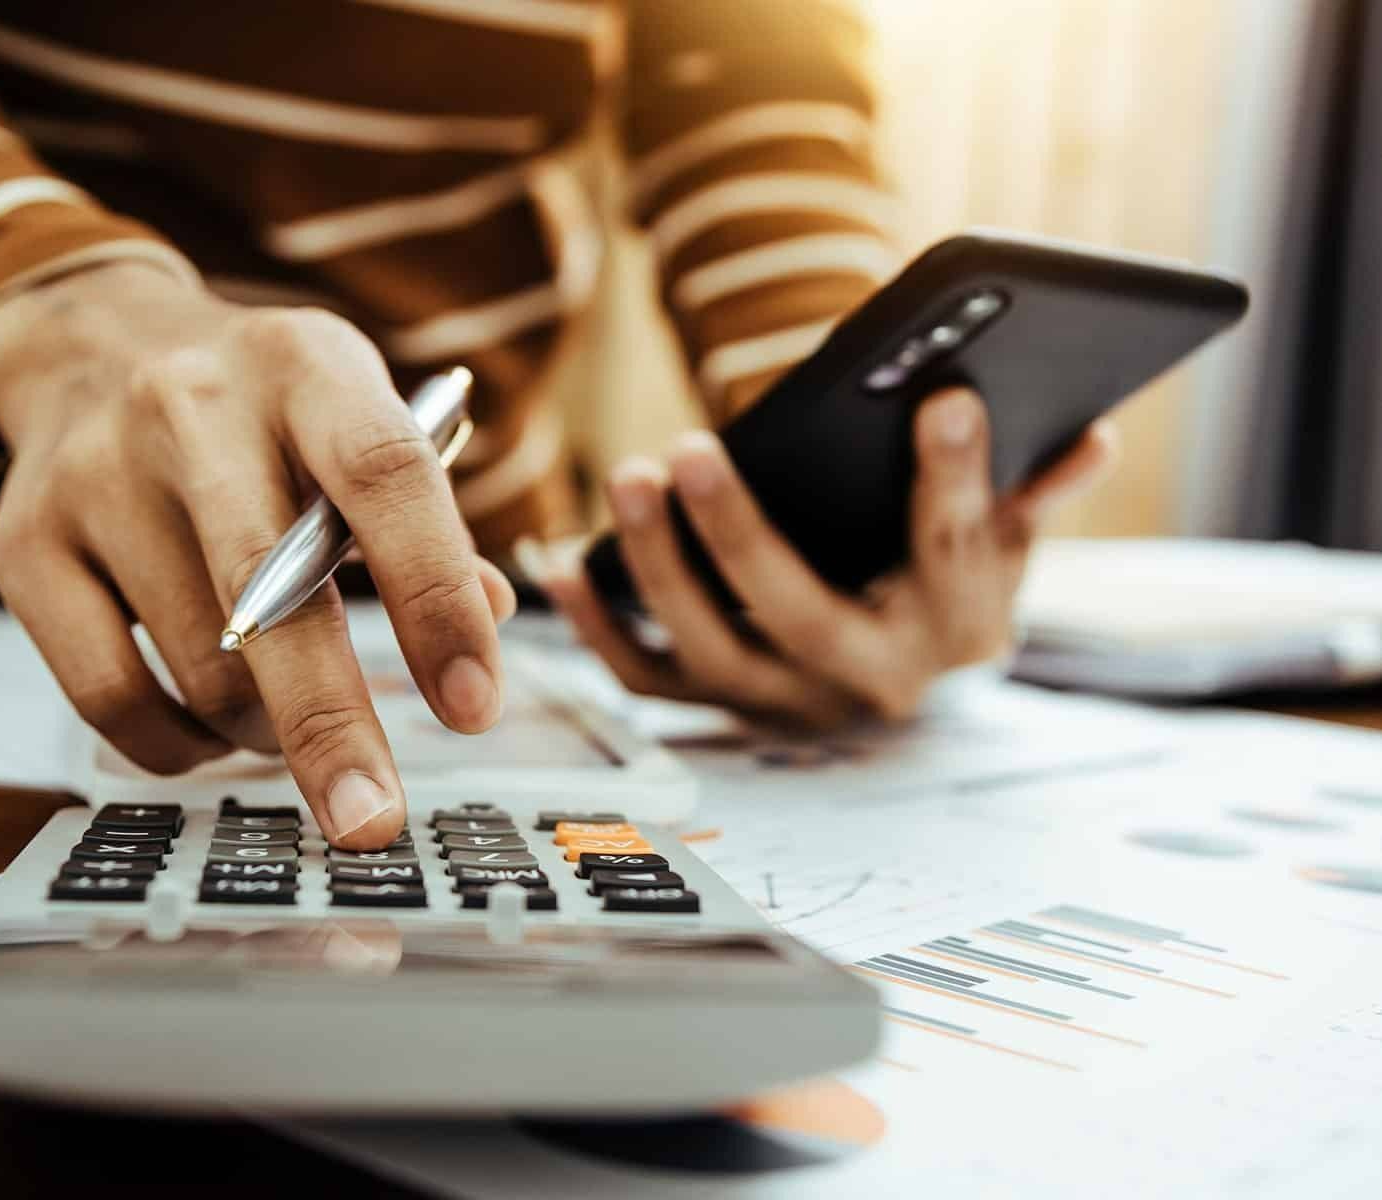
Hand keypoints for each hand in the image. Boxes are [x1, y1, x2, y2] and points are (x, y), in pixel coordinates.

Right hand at [0, 262, 513, 846]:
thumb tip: (490, 615)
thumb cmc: (260, 406)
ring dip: (265, 731)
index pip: (384, 479)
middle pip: (270, 595)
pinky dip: (178, 747)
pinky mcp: (24, 547)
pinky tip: (212, 731)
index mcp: (303, 366)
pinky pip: (107, 700)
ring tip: (289, 720)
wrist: (93, 346)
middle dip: (331, 728)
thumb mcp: (354, 414)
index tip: (473, 707)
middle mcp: (190, 409)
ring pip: (200, 667)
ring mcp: (96, 477)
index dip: (437, 599)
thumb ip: (425, 516)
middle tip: (372, 820)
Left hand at [543, 388, 1114, 726]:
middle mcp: (869, 682)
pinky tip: (560, 560)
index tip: (942, 397)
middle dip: (739, 535)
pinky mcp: (723, 707)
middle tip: (689, 449)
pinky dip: (596, 625)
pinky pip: (646, 677)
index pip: (953, 551)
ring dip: (656, 568)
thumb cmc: (950, 580)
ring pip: (709, 649)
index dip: (952, 477)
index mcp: (957, 630)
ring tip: (628, 478)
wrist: (908, 675)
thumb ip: (1033, 490)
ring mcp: (787, 701)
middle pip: (798, 615)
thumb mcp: (1004, 538)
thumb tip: (1089, 437)